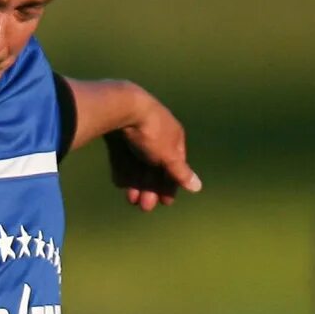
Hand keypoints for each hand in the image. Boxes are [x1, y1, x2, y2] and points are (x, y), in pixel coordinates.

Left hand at [103, 95, 200, 211]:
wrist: (122, 107)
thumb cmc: (151, 132)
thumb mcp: (168, 155)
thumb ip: (180, 172)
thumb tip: (197, 187)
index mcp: (173, 136)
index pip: (175, 165)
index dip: (171, 184)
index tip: (165, 202)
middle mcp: (156, 134)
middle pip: (155, 167)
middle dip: (151, 188)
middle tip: (145, 207)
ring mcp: (136, 133)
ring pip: (137, 163)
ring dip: (136, 183)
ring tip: (131, 200)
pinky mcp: (117, 133)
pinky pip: (122, 155)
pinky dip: (122, 170)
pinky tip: (119, 183)